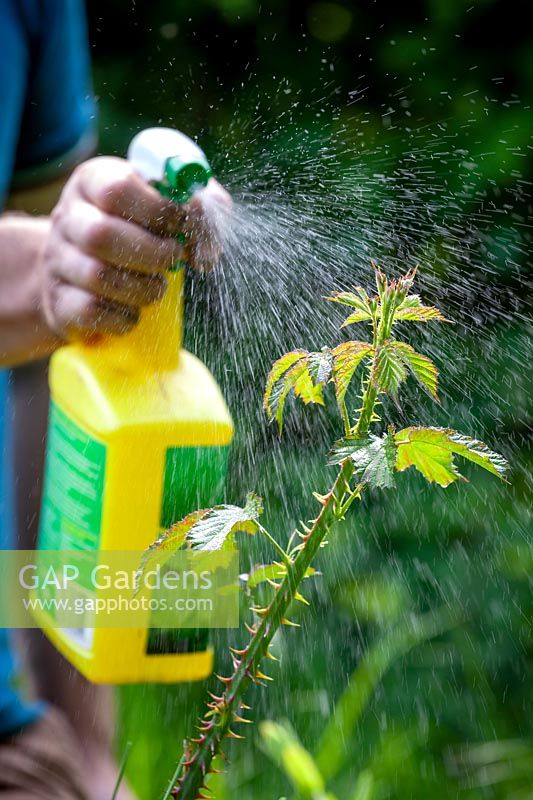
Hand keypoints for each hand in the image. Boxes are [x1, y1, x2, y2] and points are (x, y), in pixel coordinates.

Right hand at [40, 156, 230, 339]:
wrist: (84, 271)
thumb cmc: (139, 231)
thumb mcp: (170, 205)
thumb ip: (202, 208)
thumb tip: (207, 245)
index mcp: (94, 181)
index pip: (117, 189)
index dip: (158, 210)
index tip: (182, 225)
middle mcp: (68, 216)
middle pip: (101, 234)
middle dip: (152, 254)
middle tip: (174, 260)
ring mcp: (57, 259)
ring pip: (97, 276)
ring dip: (142, 288)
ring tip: (158, 287)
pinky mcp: (58, 301)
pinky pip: (90, 311)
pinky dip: (123, 317)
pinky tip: (134, 312)